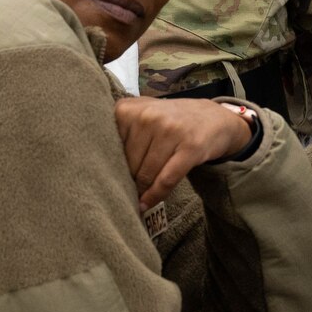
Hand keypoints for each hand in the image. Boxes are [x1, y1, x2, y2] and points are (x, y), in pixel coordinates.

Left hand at [115, 98, 254, 211]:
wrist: (215, 118)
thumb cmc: (171, 121)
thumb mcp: (142, 115)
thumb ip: (119, 132)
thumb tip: (96, 168)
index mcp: (128, 108)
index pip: (110, 149)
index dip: (111, 167)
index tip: (108, 178)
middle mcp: (148, 116)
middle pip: (128, 164)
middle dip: (129, 180)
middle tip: (130, 189)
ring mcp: (171, 131)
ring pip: (146, 174)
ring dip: (142, 191)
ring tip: (139, 197)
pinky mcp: (190, 148)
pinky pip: (166, 180)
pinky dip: (155, 196)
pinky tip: (148, 203)